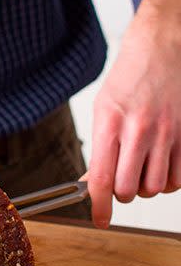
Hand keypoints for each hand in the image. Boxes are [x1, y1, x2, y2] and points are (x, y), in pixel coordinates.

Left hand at [87, 0, 180, 227]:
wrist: (163, 45)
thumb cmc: (128, 77)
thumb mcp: (102, 110)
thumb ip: (100, 149)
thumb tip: (93, 183)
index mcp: (111, 124)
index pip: (102, 179)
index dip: (99, 207)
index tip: (99, 220)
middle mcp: (140, 130)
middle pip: (130, 190)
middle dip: (122, 194)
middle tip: (120, 182)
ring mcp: (168, 132)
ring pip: (156, 187)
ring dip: (146, 187)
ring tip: (141, 169)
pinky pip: (179, 177)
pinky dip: (168, 180)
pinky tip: (160, 166)